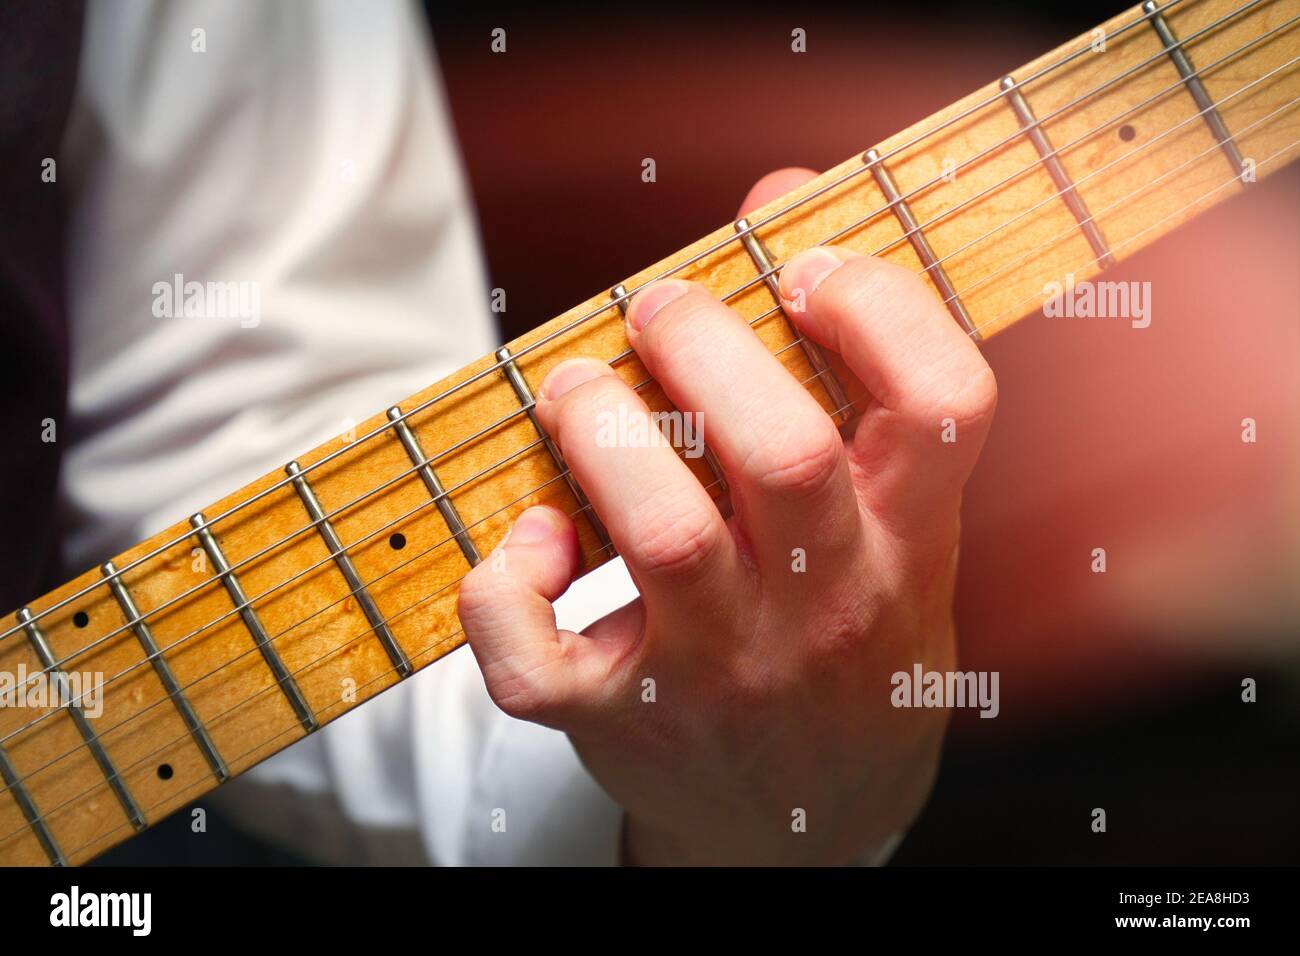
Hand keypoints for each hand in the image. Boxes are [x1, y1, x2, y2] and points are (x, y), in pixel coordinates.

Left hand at [457, 168, 997, 864]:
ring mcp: (723, 673)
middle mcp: (827, 609)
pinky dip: (504, 586)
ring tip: (574, 387)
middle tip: (660, 306)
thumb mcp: (882, 520)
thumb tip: (778, 196)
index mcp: (907, 543)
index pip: (944, 404)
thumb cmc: (841, 635)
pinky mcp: (623, 720)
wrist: (809, 817)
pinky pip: (536, 657)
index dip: (879, 308)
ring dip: (600, 429)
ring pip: (662, 535)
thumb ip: (847, 371)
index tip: (806, 268)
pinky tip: (531, 541)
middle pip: (782, 452)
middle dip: (704, 347)